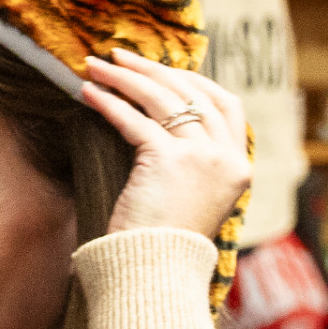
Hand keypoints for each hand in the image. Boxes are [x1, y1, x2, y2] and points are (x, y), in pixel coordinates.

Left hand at [81, 51, 252, 240]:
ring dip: (126, 77)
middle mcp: (227, 158)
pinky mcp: (170, 161)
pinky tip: (88, 94)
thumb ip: (189, 166)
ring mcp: (203, 157)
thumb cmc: (161, 243)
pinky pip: (135, 121)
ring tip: (95, 66)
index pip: (227, 105)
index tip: (162, 68)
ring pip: (164, 99)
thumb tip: (154, 129)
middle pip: (193, 94)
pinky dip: (109, 103)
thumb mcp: (190, 199)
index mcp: (239, 167)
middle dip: (153, 69)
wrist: (155, 272)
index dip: (194, 80)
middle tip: (118, 55)